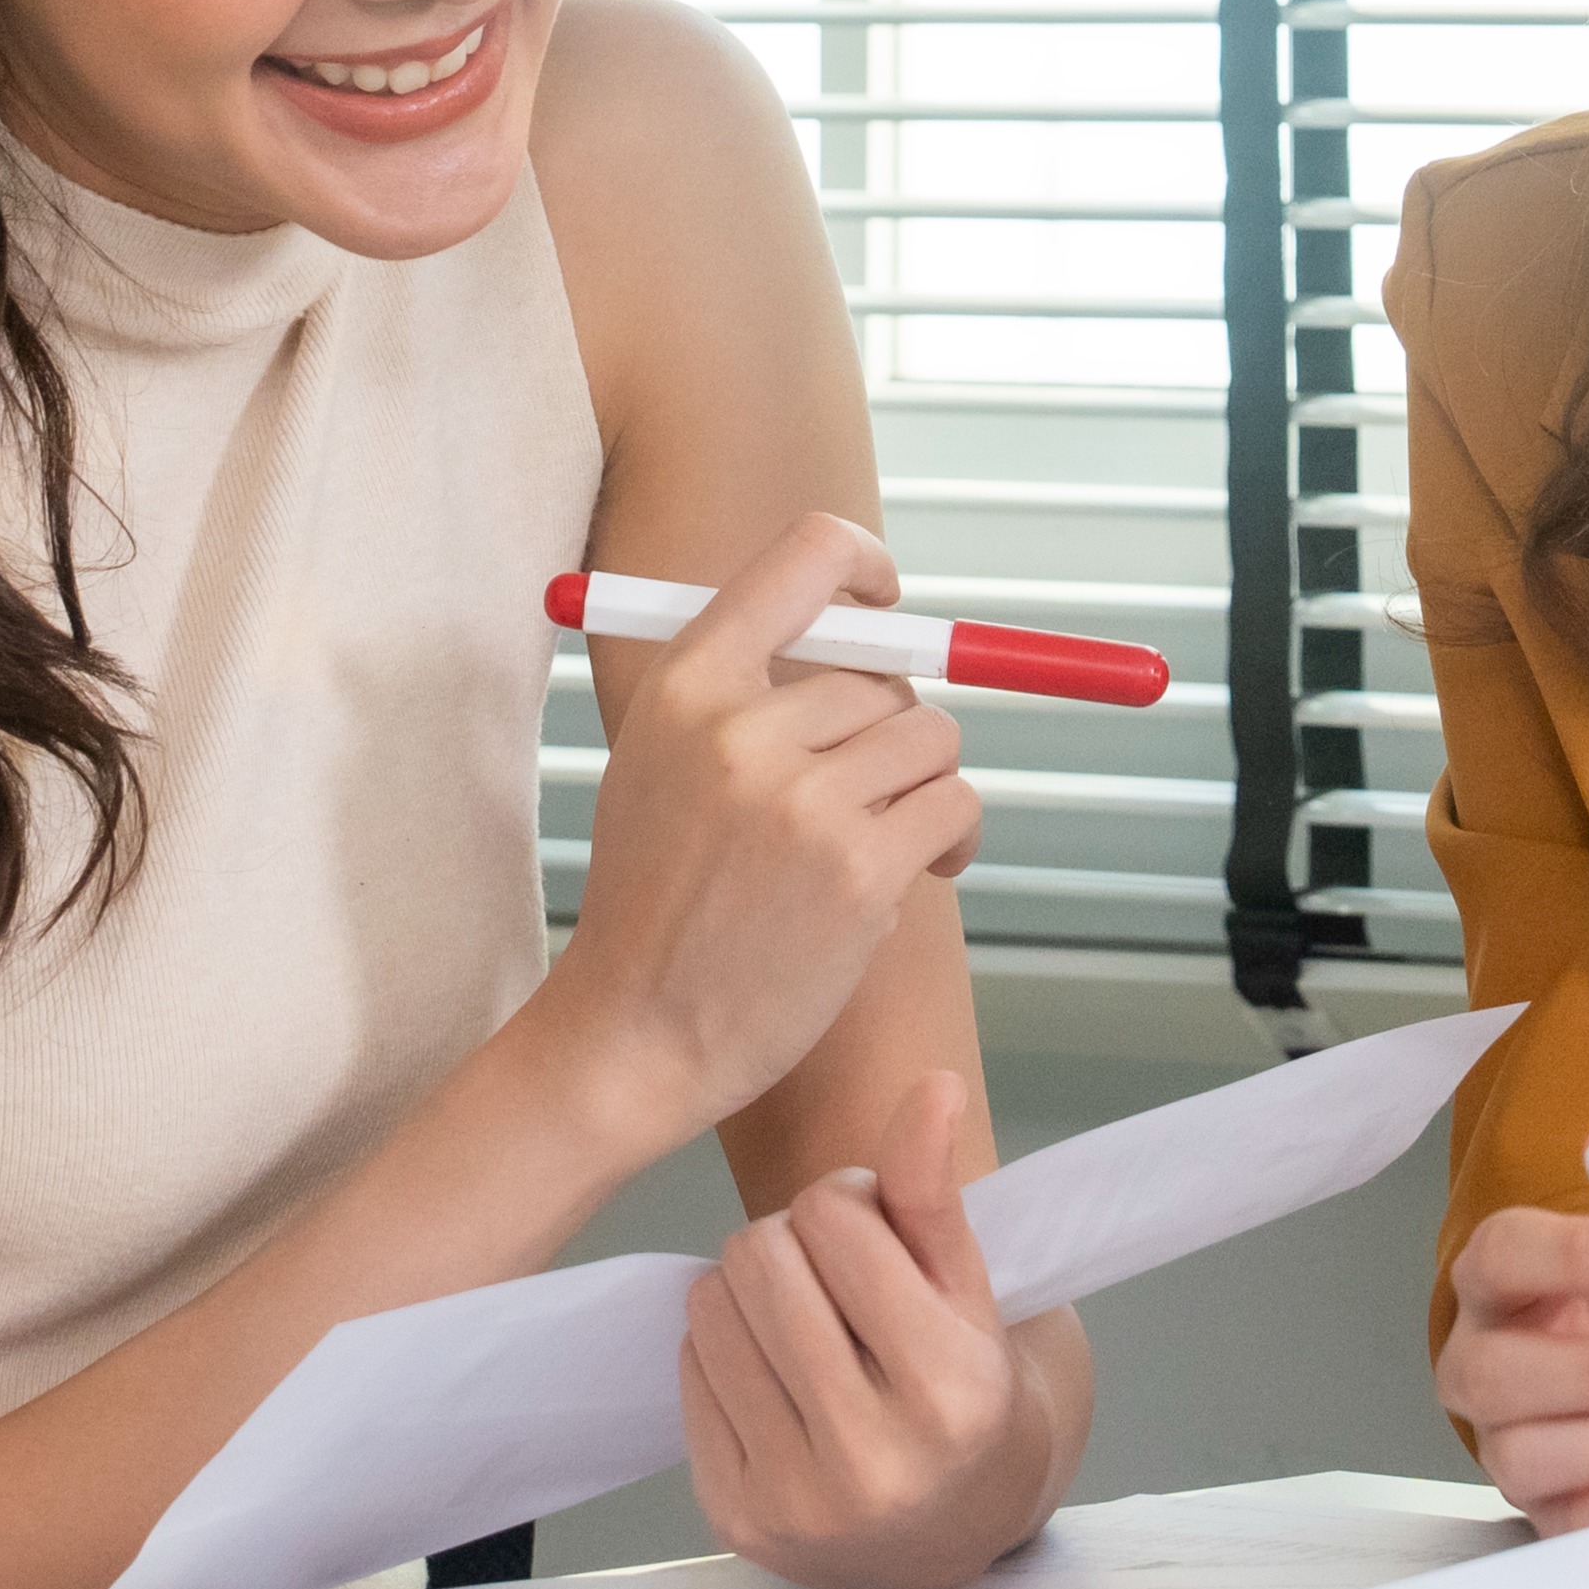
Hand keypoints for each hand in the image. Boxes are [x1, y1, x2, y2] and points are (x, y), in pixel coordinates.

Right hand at [533, 514, 983, 1141]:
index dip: (863, 565)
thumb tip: (862, 632)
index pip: (804, 556)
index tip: (884, 601)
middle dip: (893, 732)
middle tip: (869, 793)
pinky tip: (920, 873)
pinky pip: (955, 806)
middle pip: (884, 676)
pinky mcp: (859, 868)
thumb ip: (743, 691)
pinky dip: (954, 837)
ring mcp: (803, 800)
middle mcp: (742, 728)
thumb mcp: (659, 761)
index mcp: (686, 684)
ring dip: (926, 787)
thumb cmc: (656, 902)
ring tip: (892, 839)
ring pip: (932, 738)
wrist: (634, 1032)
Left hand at [681, 1068, 1056, 1588]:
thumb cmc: (960, 1385)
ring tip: (800, 1323)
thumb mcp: (967, 1287)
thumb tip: (930, 1082)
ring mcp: (797, 1498)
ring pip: (709, 1304)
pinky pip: (687, 1367)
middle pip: (758, 1253)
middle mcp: (874, 1458)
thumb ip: (933, 1187)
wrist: (948, 1530)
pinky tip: (773, 1376)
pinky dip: (721, 1349)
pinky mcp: (735, 1518)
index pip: (832, 1217)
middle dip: (789, 1242)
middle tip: (829, 1278)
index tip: (873, 1234)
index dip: (846, 1202)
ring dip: (746, 1292)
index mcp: (950, 1390)